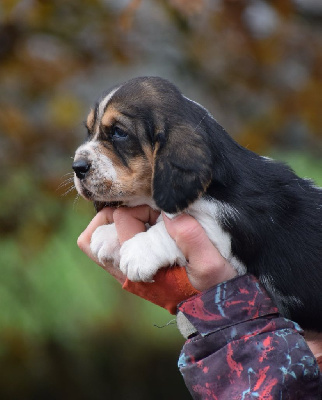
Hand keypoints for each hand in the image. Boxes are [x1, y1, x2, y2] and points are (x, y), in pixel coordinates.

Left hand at [77, 206, 236, 291]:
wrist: (212, 308)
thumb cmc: (213, 285)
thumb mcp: (211, 263)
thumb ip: (191, 237)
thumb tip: (168, 212)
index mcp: (141, 269)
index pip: (122, 221)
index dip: (143, 209)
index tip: (165, 215)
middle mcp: (125, 273)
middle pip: (94, 236)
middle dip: (120, 214)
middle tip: (147, 214)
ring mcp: (124, 273)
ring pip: (95, 242)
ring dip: (115, 223)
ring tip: (144, 219)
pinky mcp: (127, 271)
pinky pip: (105, 247)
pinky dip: (118, 231)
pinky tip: (144, 228)